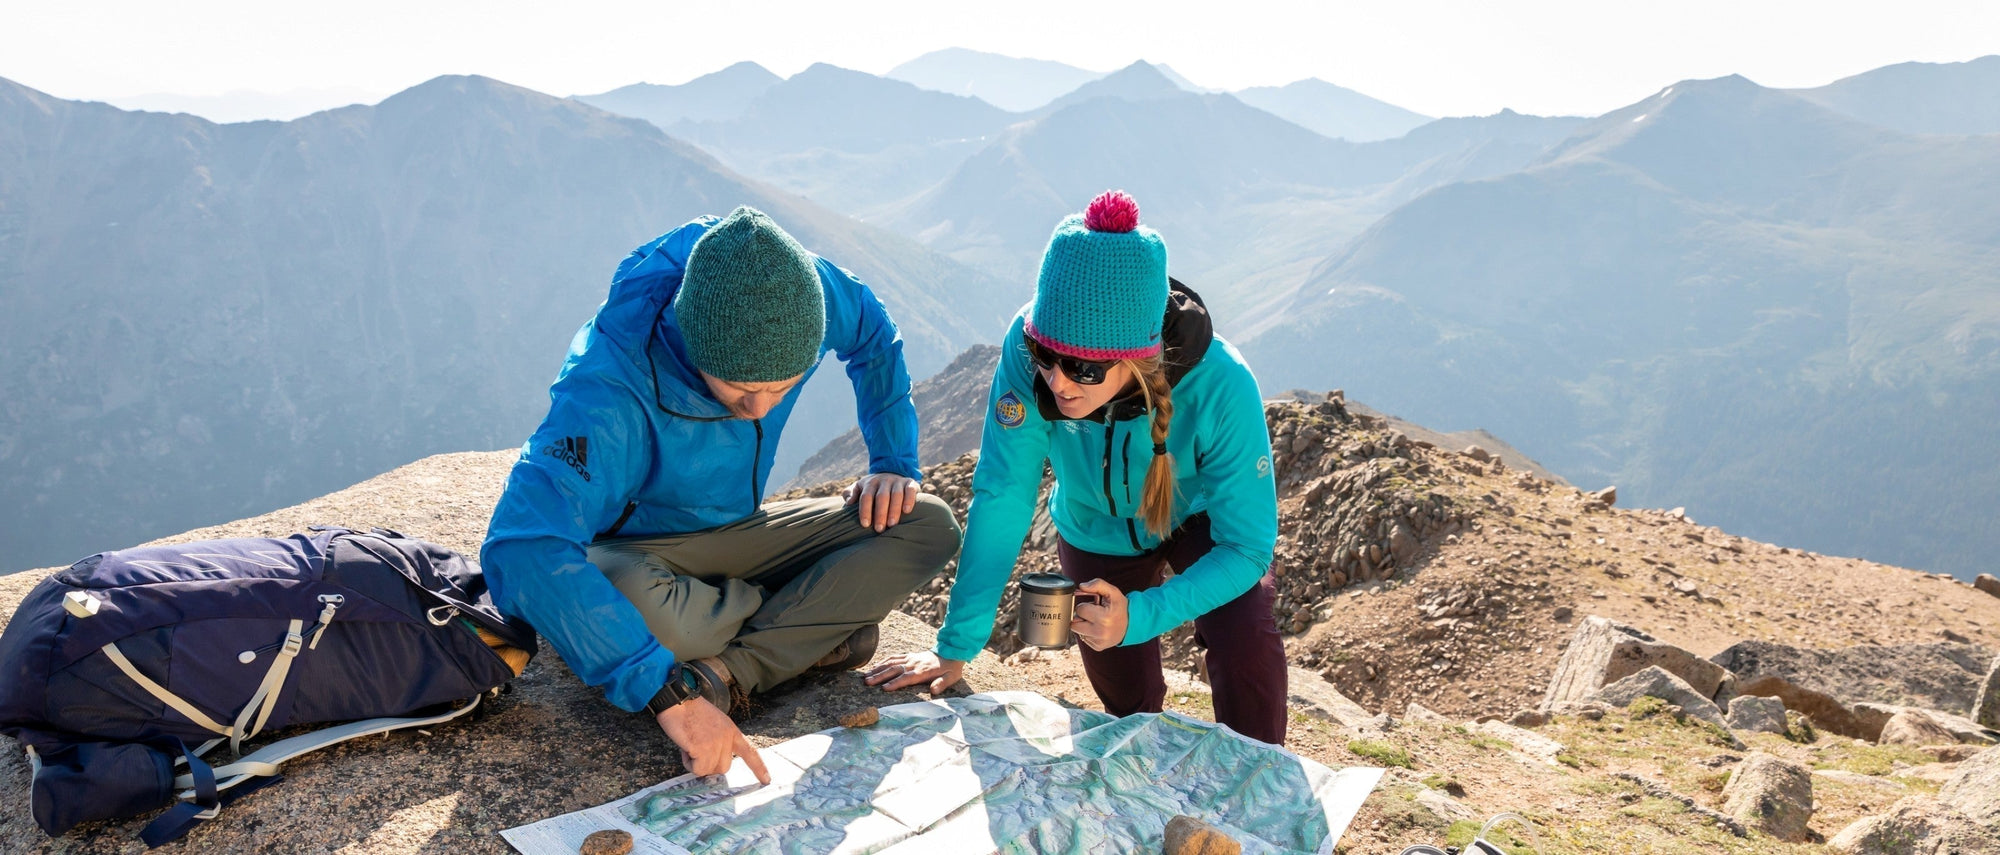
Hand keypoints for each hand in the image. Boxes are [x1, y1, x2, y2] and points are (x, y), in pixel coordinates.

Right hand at [656, 698, 770, 784]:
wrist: (677, 701)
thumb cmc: (689, 711)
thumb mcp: (713, 723)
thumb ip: (718, 740)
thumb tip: (713, 760)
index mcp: (731, 730)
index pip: (749, 751)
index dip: (758, 768)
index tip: (766, 780)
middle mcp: (727, 737)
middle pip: (723, 768)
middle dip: (708, 765)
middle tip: (695, 750)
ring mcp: (716, 743)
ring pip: (709, 770)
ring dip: (696, 764)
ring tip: (689, 746)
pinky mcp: (703, 748)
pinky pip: (698, 770)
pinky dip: (688, 764)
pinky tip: (685, 748)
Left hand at [844, 473, 920, 531]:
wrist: (892, 472)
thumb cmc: (873, 487)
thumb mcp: (859, 486)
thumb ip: (850, 493)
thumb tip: (848, 502)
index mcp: (870, 483)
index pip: (866, 496)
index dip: (865, 510)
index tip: (865, 524)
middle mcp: (884, 480)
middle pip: (881, 497)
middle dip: (880, 513)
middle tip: (879, 529)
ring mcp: (897, 481)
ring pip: (896, 495)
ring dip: (894, 510)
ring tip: (892, 524)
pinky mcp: (910, 482)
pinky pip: (910, 490)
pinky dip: (909, 500)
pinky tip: (906, 511)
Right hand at [863, 649, 966, 694]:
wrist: (951, 652)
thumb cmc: (950, 669)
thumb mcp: (951, 678)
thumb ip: (942, 683)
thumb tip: (934, 691)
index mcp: (923, 671)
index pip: (906, 678)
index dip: (895, 683)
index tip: (884, 688)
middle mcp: (914, 664)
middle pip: (894, 670)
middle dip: (880, 676)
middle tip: (867, 682)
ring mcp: (910, 658)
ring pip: (891, 663)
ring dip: (878, 669)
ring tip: (866, 676)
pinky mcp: (909, 655)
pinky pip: (894, 657)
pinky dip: (883, 661)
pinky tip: (874, 666)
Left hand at [1072, 579, 1128, 650]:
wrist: (1132, 624)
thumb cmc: (1121, 607)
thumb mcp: (1113, 592)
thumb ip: (1097, 584)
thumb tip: (1081, 586)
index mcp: (1104, 618)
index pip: (1080, 609)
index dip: (1085, 605)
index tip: (1094, 606)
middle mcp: (1100, 632)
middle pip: (1074, 623)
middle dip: (1082, 616)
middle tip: (1094, 613)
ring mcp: (1099, 641)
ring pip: (1077, 631)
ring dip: (1083, 625)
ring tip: (1096, 621)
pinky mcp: (1098, 647)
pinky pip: (1083, 638)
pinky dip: (1088, 632)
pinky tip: (1098, 628)